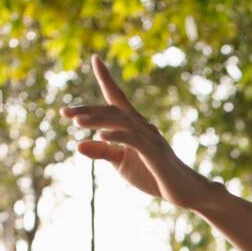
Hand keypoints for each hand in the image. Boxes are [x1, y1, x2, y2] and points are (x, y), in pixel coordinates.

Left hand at [60, 55, 211, 209]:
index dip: (107, 78)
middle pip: (113, 110)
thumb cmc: (154, 176)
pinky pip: (134, 140)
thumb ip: (102, 152)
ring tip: (76, 122)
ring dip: (97, 120)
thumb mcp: (122, 163)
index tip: (95, 57)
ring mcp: (151, 139)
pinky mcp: (155, 154)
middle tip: (65, 112)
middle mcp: (143, 127)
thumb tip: (77, 145)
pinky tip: (101, 135)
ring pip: (121, 122)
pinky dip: (117, 136)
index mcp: (135, 126)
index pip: (118, 99)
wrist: (186, 192)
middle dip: (88, 109)